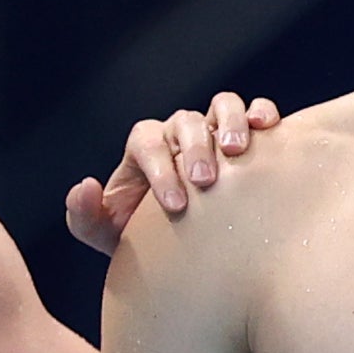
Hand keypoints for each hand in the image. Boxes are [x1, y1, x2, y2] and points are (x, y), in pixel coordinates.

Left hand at [65, 93, 279, 256]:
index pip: (148, 143)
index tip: (174, 204)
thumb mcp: (107, 234)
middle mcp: (178, 133)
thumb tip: (85, 185)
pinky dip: (263, 113)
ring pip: (223, 105)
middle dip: (194, 148)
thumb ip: (84, 216)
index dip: (160, 168)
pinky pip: (256, 111)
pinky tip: (269, 131)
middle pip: (185, 122)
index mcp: (145, 148)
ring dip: (230, 122)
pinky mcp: (247, 136)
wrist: (186, 247)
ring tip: (237, 151)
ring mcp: (214, 130)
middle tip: (203, 181)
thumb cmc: (144, 237)